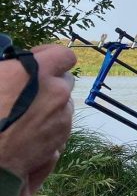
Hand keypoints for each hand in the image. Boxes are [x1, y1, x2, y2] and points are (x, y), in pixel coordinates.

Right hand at [0, 44, 76, 195]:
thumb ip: (12, 71)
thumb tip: (16, 67)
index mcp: (37, 72)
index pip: (63, 55)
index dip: (51, 57)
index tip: (39, 61)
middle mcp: (57, 92)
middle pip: (64, 81)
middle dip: (50, 84)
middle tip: (27, 91)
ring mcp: (62, 118)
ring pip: (63, 106)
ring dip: (49, 107)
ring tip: (22, 117)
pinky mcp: (61, 140)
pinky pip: (59, 127)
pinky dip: (48, 128)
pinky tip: (25, 135)